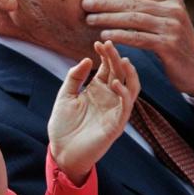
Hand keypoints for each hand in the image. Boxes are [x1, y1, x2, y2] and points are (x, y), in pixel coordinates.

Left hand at [49, 41, 138, 185]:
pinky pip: (126, 106)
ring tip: (121, 59)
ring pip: (131, 87)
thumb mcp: (65, 97)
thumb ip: (74, 78)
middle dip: (115, 57)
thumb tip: (86, 59)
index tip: (98, 42)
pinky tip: (114, 82)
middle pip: (119, 73)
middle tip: (108, 43)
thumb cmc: (63, 126)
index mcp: (98, 90)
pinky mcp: (117, 124)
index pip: (107, 67)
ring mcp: (115, 110)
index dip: (105, 54)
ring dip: (128, 73)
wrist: (62, 152)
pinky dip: (123, 93)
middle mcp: (110, 98)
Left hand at [82, 0, 193, 97]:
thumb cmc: (174, 43)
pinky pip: (139, 38)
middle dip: (106, 2)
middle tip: (84, 3)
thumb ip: (142, 0)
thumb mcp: (162, 17)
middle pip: (133, 3)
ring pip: (134, 19)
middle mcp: (173, 9)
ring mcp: (173, 26)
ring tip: (89, 19)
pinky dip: (120, 35)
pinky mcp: (169, 45)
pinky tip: (105, 35)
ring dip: (108, 18)